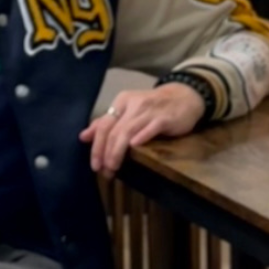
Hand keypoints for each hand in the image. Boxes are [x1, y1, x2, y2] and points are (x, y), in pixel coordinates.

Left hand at [79, 84, 205, 176]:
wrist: (185, 96)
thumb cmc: (153, 107)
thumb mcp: (128, 110)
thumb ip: (107, 123)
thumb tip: (83, 136)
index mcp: (121, 101)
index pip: (103, 125)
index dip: (96, 146)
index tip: (94, 165)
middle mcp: (132, 104)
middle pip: (113, 130)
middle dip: (105, 153)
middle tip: (104, 171)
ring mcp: (149, 111)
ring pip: (127, 131)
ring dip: (117, 151)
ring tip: (113, 167)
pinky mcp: (164, 118)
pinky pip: (150, 128)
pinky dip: (141, 137)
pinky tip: (134, 147)